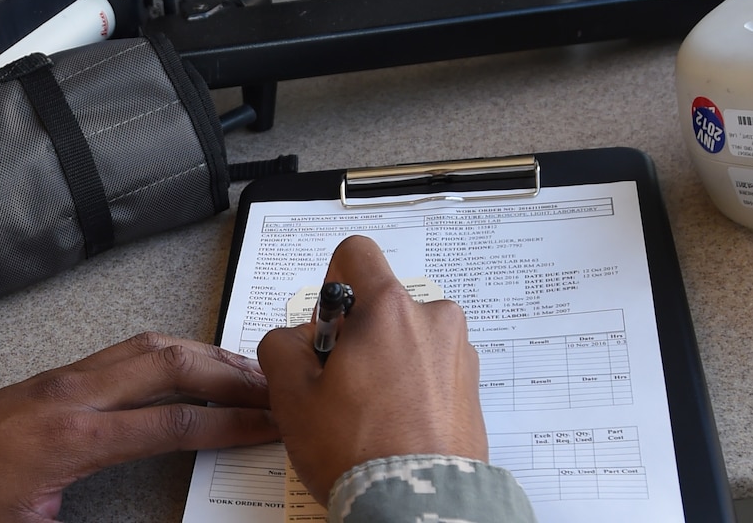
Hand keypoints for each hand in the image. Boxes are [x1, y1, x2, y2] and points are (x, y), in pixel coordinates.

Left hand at [0, 332, 276, 521]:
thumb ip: (99, 521)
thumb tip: (144, 518)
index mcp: (72, 438)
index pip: (172, 422)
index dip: (231, 424)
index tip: (274, 425)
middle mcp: (71, 394)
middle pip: (170, 365)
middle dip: (230, 374)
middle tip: (279, 387)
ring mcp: (62, 378)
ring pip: (148, 348)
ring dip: (203, 355)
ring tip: (248, 371)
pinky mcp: (54, 378)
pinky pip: (124, 352)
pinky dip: (169, 353)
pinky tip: (189, 363)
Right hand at [256, 235, 486, 504]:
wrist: (419, 506)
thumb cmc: (360, 453)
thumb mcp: (292, 395)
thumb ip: (280, 346)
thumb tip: (292, 341)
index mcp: (389, 309)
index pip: (356, 254)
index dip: (331, 284)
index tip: (327, 327)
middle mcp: (433, 321)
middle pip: (382, 303)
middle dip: (357, 334)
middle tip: (342, 384)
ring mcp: (458, 355)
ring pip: (407, 337)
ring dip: (387, 361)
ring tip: (370, 412)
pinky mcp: (472, 388)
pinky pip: (431, 368)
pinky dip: (412, 386)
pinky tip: (395, 424)